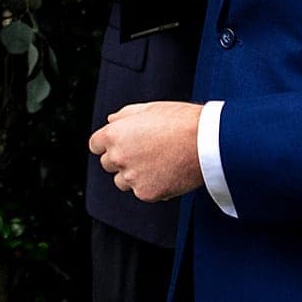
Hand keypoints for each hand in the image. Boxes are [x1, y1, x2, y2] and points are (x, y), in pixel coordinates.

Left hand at [88, 101, 204, 202]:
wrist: (206, 142)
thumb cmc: (180, 121)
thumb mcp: (149, 108)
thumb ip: (124, 116)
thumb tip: (111, 121)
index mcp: (115, 134)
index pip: (95, 145)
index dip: (107, 143)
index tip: (119, 144)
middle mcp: (118, 157)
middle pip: (108, 164)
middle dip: (121, 159)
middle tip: (144, 152)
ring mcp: (132, 177)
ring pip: (123, 181)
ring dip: (134, 175)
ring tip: (158, 163)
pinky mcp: (147, 193)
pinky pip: (142, 192)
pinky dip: (152, 186)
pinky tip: (168, 172)